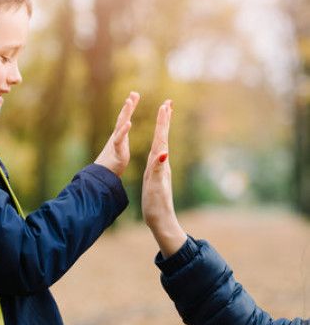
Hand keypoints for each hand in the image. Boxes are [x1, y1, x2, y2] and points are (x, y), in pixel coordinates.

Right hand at [94, 92, 139, 176]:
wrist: (102, 176)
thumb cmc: (111, 163)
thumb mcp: (120, 147)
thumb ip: (122, 137)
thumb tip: (123, 128)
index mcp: (120, 136)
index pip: (125, 118)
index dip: (129, 107)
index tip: (134, 94)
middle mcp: (116, 136)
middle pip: (122, 117)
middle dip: (128, 105)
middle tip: (133, 93)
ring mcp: (115, 142)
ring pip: (120, 124)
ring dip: (125, 112)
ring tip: (129, 101)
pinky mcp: (116, 151)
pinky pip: (119, 139)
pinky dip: (123, 131)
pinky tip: (128, 123)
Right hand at [141, 100, 185, 257]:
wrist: (161, 221)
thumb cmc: (157, 205)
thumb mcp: (156, 186)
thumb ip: (159, 169)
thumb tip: (164, 153)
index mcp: (160, 164)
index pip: (161, 139)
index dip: (162, 123)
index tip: (164, 106)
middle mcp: (162, 163)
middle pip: (163, 137)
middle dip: (165, 120)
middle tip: (167, 103)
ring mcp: (160, 169)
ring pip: (162, 143)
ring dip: (162, 129)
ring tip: (164, 117)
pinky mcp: (157, 175)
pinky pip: (158, 153)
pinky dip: (158, 143)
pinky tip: (158, 144)